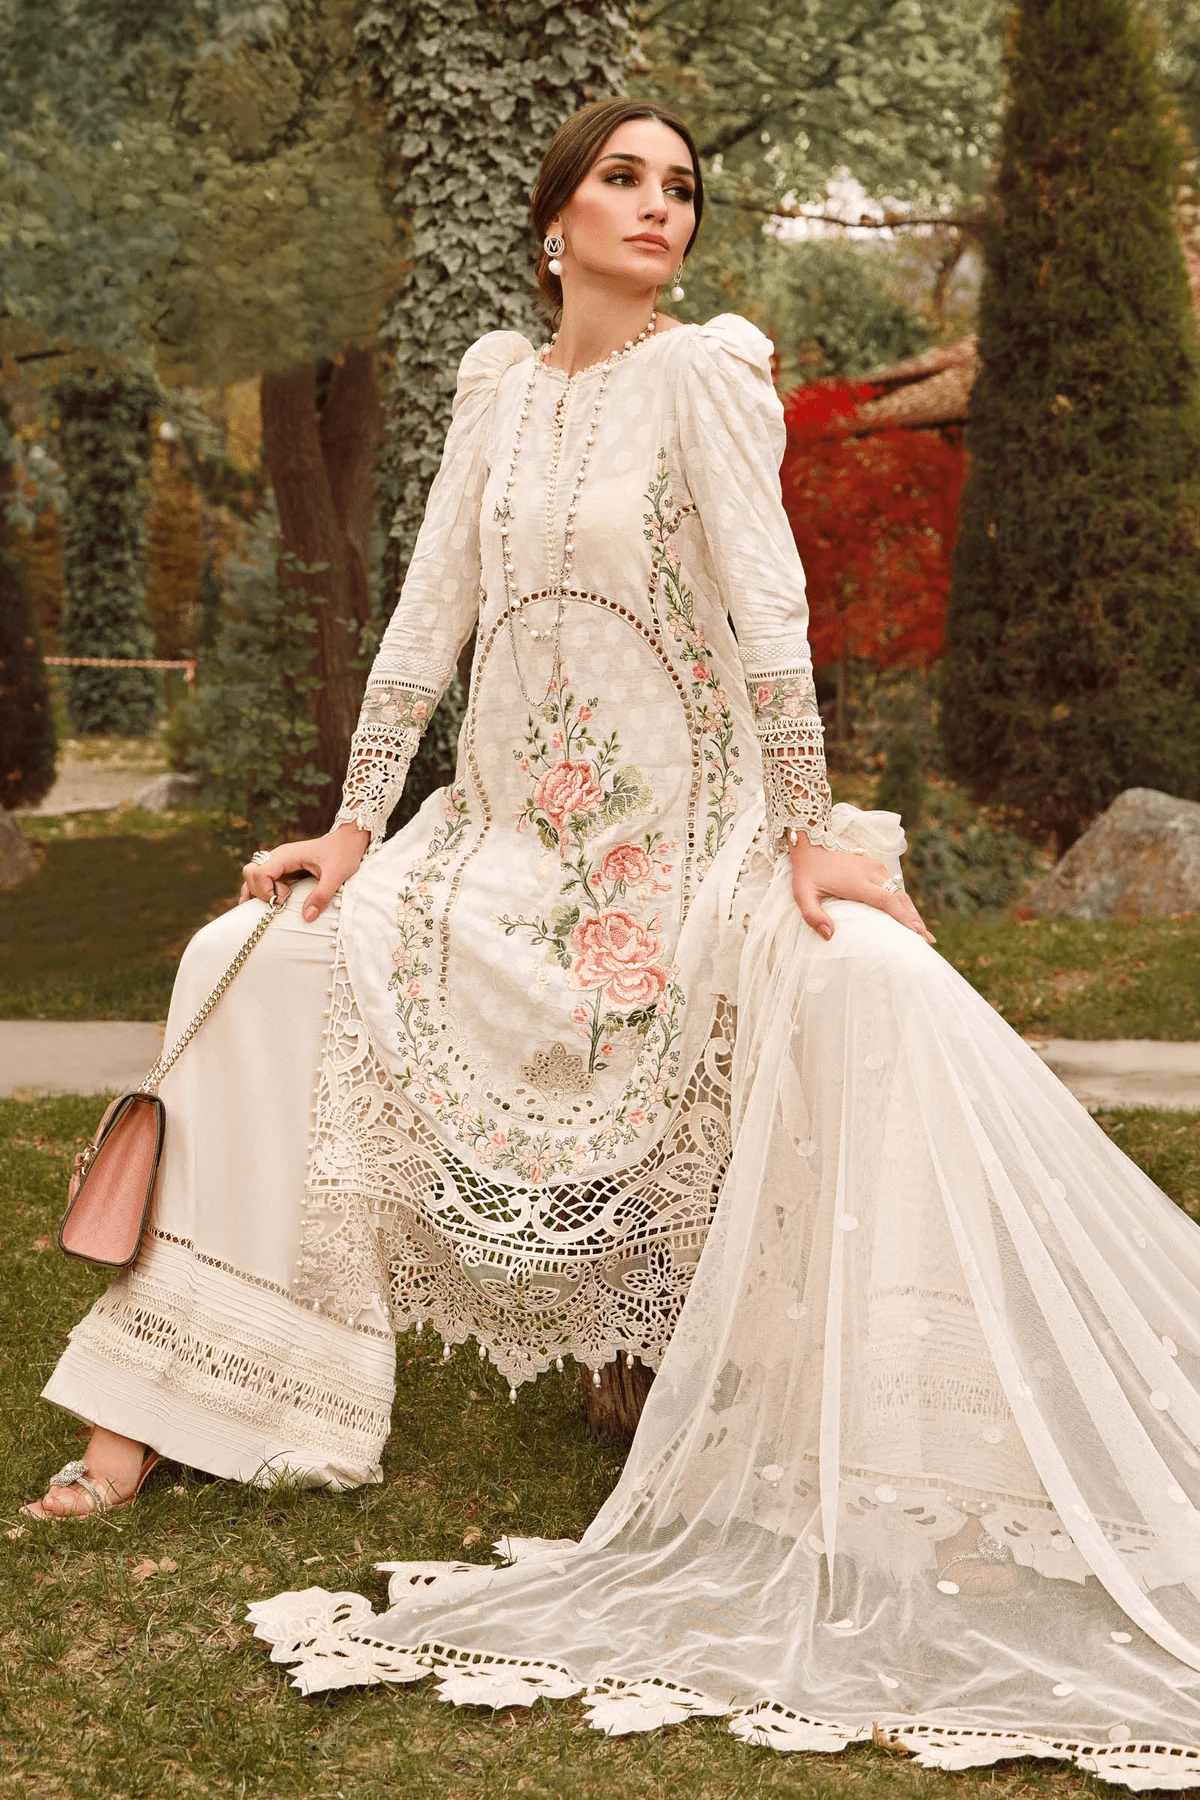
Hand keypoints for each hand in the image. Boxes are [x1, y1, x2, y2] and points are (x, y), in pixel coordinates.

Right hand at [239, 821, 370, 921]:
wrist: (347, 841)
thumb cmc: (343, 854)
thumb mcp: (336, 875)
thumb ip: (322, 895)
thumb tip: (307, 917)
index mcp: (286, 855)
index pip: (259, 872)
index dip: (265, 890)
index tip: (284, 899)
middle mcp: (277, 857)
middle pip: (250, 873)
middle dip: (260, 892)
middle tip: (282, 901)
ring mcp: (278, 863)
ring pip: (253, 877)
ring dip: (258, 893)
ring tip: (273, 906)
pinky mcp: (282, 869)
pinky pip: (262, 880)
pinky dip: (261, 892)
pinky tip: (268, 905)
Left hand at [789, 835, 934, 944]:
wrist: (811, 846)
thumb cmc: (806, 874)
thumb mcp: (803, 896)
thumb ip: (813, 916)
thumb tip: (829, 936)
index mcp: (857, 882)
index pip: (887, 901)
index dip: (903, 917)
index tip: (916, 933)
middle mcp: (871, 873)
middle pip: (899, 899)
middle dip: (915, 919)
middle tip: (928, 940)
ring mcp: (875, 868)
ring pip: (900, 892)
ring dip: (912, 912)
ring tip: (923, 932)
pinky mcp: (875, 866)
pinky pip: (894, 886)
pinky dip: (904, 902)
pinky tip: (909, 915)